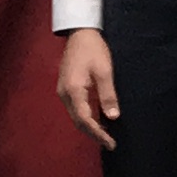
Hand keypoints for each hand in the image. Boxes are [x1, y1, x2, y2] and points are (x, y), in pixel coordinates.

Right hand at [58, 27, 119, 147]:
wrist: (80, 33)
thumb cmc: (93, 49)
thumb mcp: (104, 71)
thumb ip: (108, 95)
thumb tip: (113, 116)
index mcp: (73, 91)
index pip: (85, 120)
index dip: (98, 134)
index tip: (111, 143)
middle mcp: (65, 94)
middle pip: (78, 121)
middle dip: (94, 134)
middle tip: (110, 143)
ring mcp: (64, 91)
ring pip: (76, 116)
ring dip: (90, 127)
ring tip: (106, 135)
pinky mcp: (67, 88)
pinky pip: (76, 108)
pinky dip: (87, 117)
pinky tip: (98, 120)